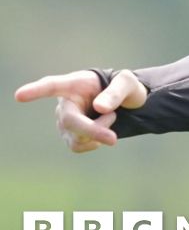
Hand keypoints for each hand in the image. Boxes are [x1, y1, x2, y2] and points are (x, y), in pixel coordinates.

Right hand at [15, 70, 147, 152]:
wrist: (123, 102)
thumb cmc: (122, 87)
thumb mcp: (127, 84)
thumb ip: (116, 92)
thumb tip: (100, 109)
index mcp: (74, 84)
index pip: (51, 86)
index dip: (36, 91)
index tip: (19, 95)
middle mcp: (64, 103)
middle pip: (70, 121)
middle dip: (92, 130)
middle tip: (113, 139)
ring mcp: (64, 121)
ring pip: (77, 137)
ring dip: (99, 132)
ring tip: (111, 117)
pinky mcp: (69, 136)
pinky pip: (80, 145)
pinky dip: (96, 141)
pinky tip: (102, 130)